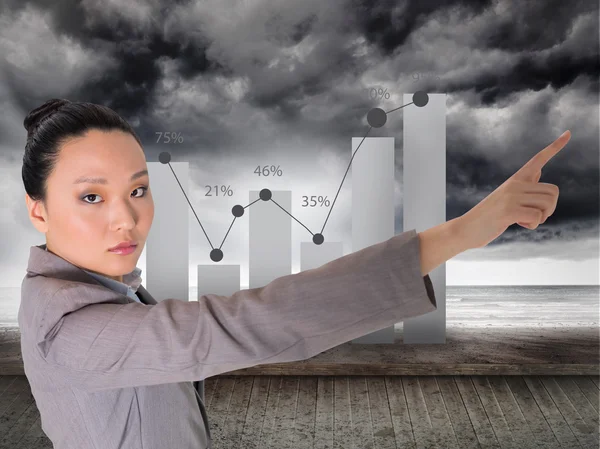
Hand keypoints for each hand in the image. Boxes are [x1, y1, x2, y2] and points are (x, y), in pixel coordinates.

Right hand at [457, 130, 570, 248]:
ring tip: (524, 220)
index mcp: (515, 179)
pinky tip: (518, 224)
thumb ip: (524, 184)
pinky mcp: (509, 211)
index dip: (555, 146)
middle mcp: (515, 184)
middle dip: (550, 208)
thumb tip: (538, 171)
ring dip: (541, 218)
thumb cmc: (487, 216)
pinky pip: (536, 216)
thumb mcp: (505, 196)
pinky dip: (532, 224)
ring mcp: (511, 197)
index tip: (569, 133)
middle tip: (534, 216)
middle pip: (553, 192)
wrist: (465, 228)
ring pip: (548, 204)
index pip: (538, 159)